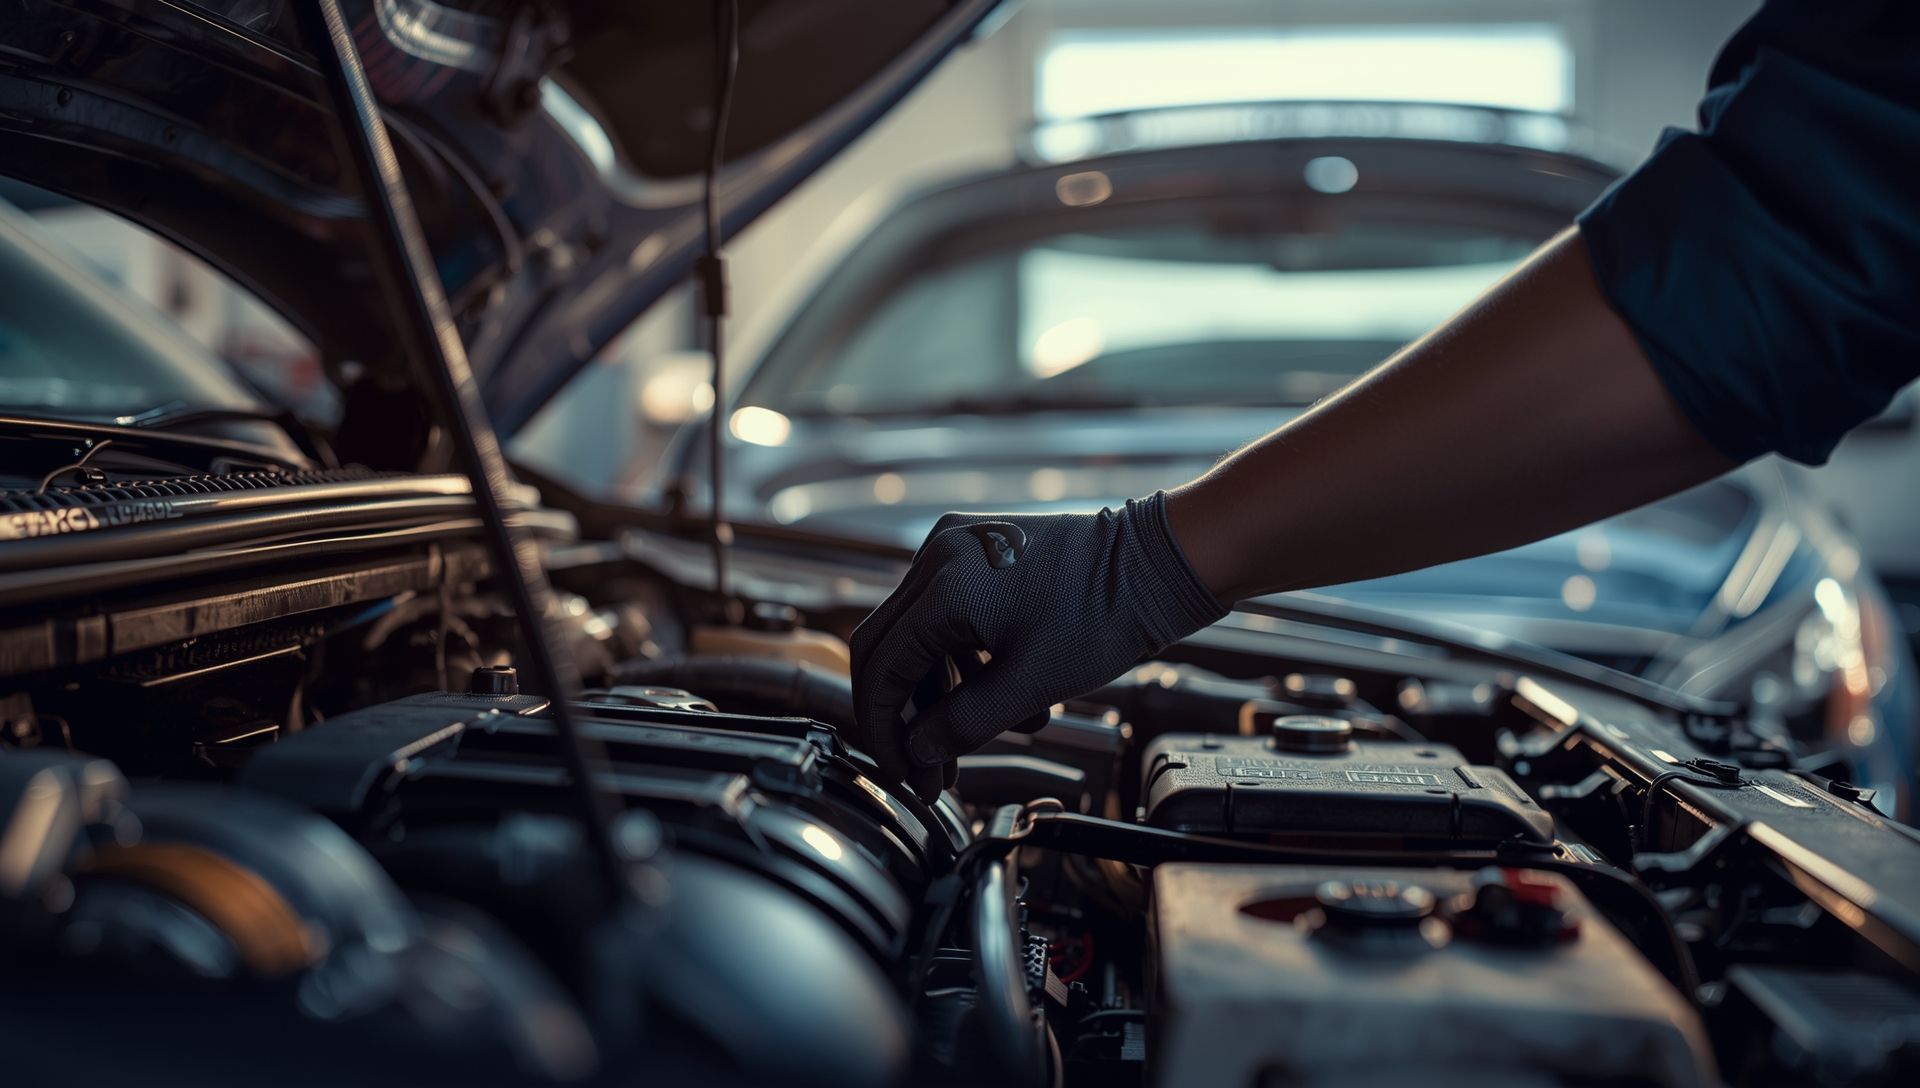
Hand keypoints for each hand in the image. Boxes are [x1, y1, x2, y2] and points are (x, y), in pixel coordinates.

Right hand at [848, 493, 1226, 801]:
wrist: (1159, 562)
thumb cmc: (1107, 613)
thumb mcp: (1031, 684)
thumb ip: (963, 724)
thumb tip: (918, 752)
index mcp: (943, 586)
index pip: (881, 669)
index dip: (885, 729)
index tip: (905, 772)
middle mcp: (939, 555)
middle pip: (891, 650)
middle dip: (909, 717)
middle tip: (929, 771)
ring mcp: (958, 548)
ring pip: (923, 637)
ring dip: (946, 694)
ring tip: (985, 740)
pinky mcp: (980, 552)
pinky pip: (952, 616)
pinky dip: (968, 662)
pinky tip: (1011, 701)